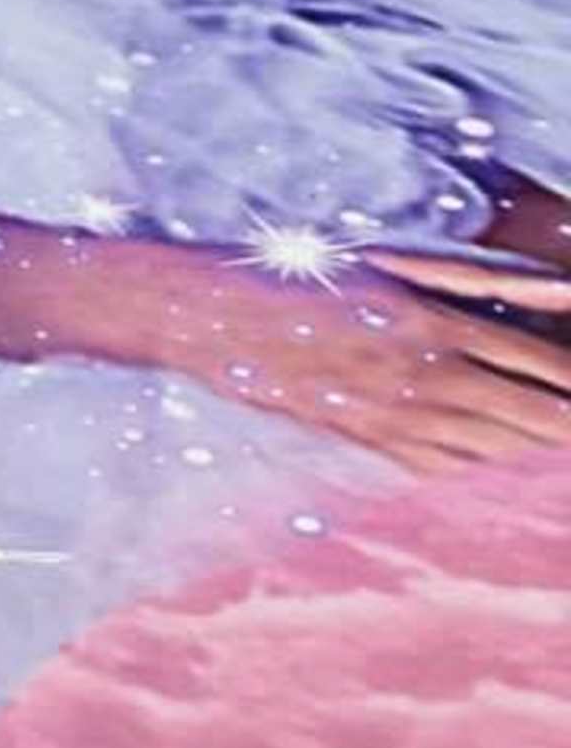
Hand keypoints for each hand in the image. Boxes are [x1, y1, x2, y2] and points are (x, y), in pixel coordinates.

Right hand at [163, 245, 570, 471]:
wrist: (213, 315)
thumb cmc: (294, 271)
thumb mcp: (378, 266)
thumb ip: (449, 290)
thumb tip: (521, 313)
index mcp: (430, 321)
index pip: (536, 361)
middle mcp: (423, 375)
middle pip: (533, 417)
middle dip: (566, 423)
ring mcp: (398, 417)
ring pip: (500, 452)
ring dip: (542, 458)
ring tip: (561, 462)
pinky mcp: (372, 441)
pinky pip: (449, 472)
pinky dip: (490, 478)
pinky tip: (510, 480)